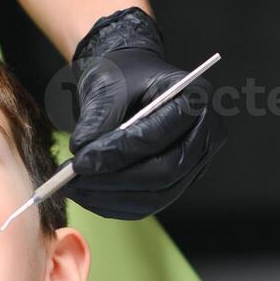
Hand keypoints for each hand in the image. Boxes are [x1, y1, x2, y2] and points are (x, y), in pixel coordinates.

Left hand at [66, 7, 226, 219]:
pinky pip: (149, 204)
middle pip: (164, 173)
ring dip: (111, 198)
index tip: (80, 162)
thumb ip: (96, 119)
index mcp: (195, 99)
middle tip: (73, 181)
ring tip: (73, 188)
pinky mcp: (179, 182)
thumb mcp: (107, 85)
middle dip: (115, 182)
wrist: (131, 82)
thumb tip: (81, 154)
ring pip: (156, 196)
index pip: (158, 136)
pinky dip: (115, 205)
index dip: (118, 153)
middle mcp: (206, 135)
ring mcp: (196, 164)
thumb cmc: (124, 75)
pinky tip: (87, 195)